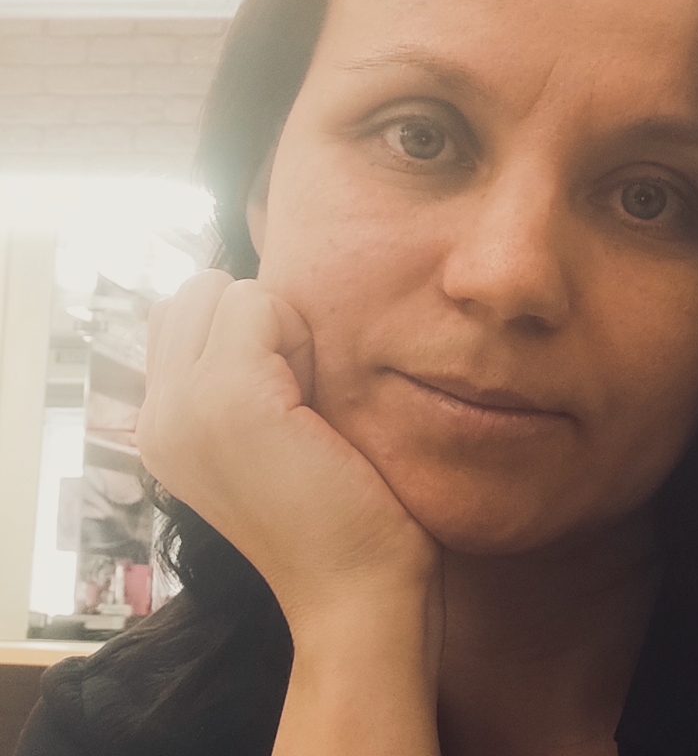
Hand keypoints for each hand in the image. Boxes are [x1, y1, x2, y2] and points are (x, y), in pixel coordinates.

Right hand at [136, 270, 440, 633]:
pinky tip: (312, 405)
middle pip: (195, 293)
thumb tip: (253, 304)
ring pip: (225, 291)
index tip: (284, 399)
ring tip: (302, 403)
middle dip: (256, 321)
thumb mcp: (265, 437)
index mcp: (162, 426)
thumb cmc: (337, 511)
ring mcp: (183, 407)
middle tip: (294, 395)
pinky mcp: (227, 398)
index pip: (178, 316)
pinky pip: (257, 302)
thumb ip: (240, 377)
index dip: (246, 334)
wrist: (356, 593)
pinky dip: (299, 335)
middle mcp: (155, 416)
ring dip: (279, 327)